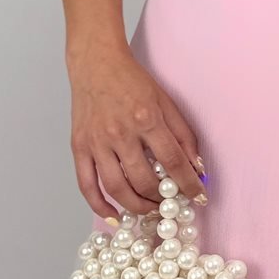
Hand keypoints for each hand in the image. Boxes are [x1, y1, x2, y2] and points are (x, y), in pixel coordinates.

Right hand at [68, 45, 207, 221]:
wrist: (96, 63)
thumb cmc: (133, 81)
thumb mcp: (166, 101)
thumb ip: (183, 135)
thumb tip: (196, 166)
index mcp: (146, 119)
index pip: (173, 161)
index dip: (189, 184)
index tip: (199, 197)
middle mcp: (120, 133)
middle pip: (145, 180)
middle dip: (162, 198)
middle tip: (171, 204)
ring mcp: (97, 142)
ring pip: (117, 188)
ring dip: (137, 206)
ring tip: (150, 210)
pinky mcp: (79, 147)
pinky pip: (87, 185)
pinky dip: (99, 205)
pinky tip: (114, 215)